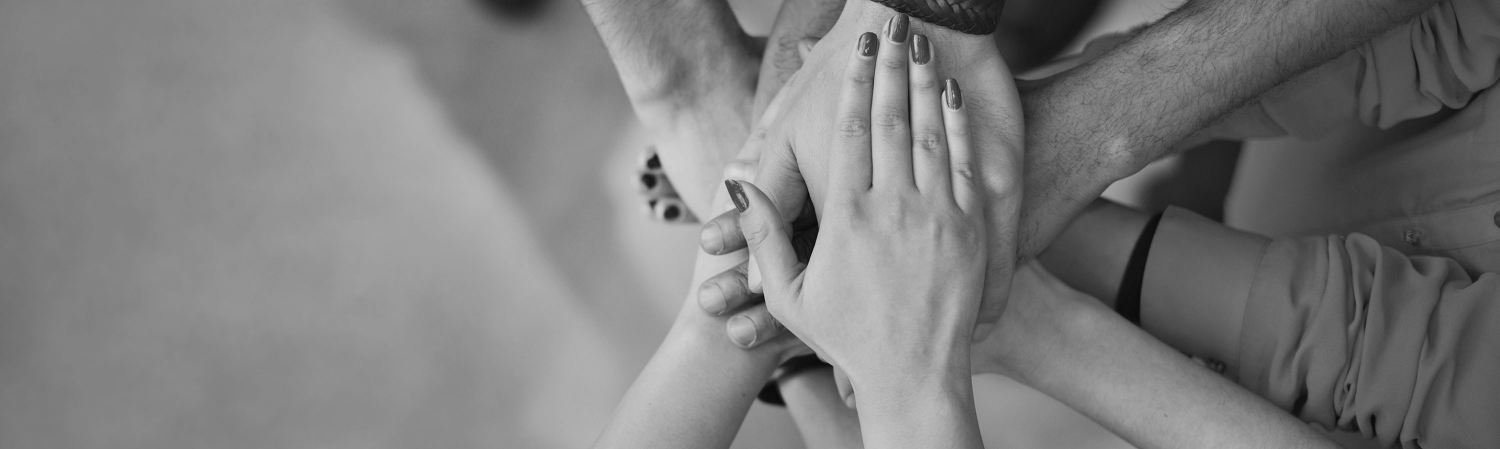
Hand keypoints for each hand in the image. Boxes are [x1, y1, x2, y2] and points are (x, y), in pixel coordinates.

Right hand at [730, 26, 990, 392]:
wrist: (915, 377)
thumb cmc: (848, 338)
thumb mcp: (791, 294)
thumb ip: (765, 237)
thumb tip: (738, 191)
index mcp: (847, 217)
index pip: (849, 132)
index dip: (853, 86)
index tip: (853, 52)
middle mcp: (893, 207)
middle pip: (892, 119)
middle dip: (892, 68)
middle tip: (891, 27)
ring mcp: (936, 215)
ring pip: (931, 133)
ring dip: (926, 84)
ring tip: (922, 46)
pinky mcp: (970, 229)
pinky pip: (963, 164)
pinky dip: (958, 125)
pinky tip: (953, 97)